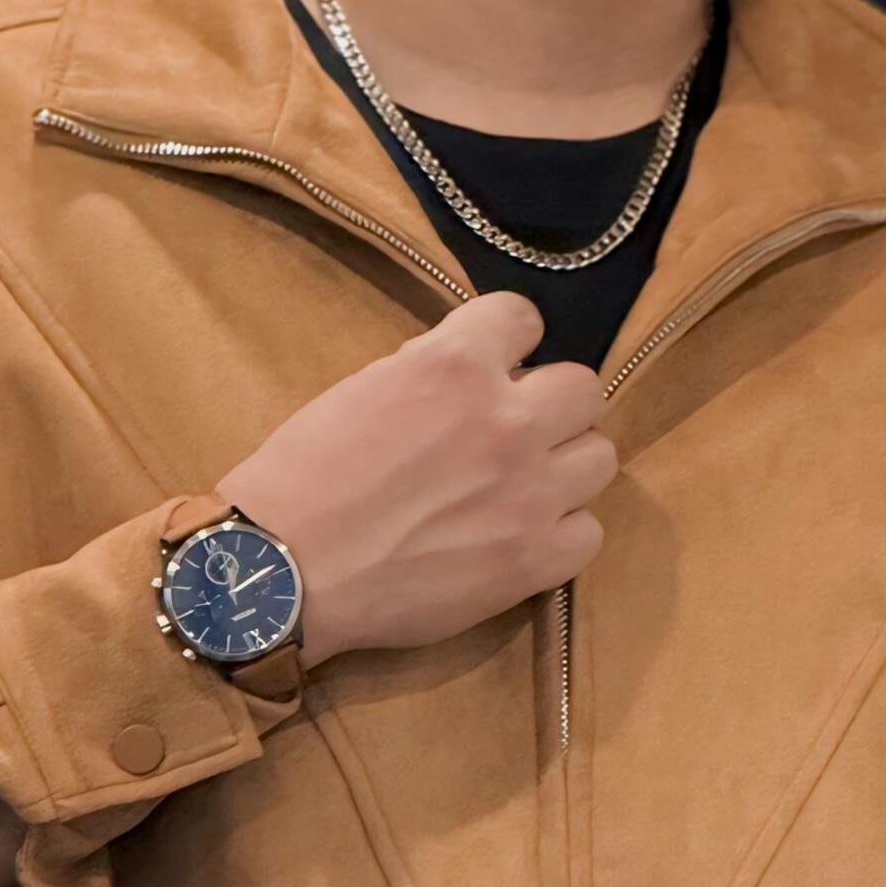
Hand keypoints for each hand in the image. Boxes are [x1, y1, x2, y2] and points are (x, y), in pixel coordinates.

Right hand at [217, 290, 614, 664]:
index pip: (523, 317)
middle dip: (549, 406)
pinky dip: (561, 534)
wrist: (286, 570)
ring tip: (525, 489)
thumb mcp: (364, 389)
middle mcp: (507, 420)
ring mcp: (531, 492)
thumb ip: (430, 373)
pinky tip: (523, 539)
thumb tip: (469, 374)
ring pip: (600, 457)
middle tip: (515, 434)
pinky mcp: (536, 559)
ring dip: (565, 467)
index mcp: (455, 365)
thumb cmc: (303, 478)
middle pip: (582, 389)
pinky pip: (589, 532)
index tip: (496, 365)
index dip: (508, 342)